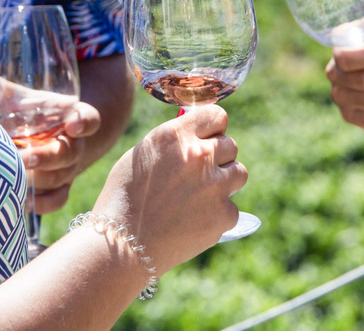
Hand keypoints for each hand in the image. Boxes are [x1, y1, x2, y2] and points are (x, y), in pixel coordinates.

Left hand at [0, 64, 100, 213]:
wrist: (46, 136)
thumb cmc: (29, 113)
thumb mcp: (16, 97)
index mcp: (70, 116)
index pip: (89, 118)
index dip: (84, 122)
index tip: (73, 125)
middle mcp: (74, 144)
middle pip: (70, 153)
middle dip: (47, 157)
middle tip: (25, 156)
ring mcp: (68, 168)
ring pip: (60, 178)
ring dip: (38, 180)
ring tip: (13, 178)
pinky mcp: (60, 188)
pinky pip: (58, 199)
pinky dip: (41, 203)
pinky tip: (20, 201)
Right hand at [92, 105, 246, 272]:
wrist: (123, 247)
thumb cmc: (124, 199)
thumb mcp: (140, 156)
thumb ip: (173, 141)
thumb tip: (197, 133)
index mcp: (176, 136)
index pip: (216, 116)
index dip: (212, 128)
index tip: (207, 138)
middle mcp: (200, 156)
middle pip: (230, 145)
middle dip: (218, 157)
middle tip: (199, 174)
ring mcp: (215, 186)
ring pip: (239, 173)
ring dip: (225, 182)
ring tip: (199, 196)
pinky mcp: (224, 215)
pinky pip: (231, 207)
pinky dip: (218, 215)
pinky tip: (193, 221)